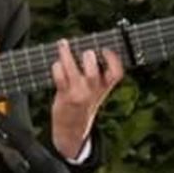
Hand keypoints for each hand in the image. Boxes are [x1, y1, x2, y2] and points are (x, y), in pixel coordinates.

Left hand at [48, 39, 122, 159]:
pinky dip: (56, 67)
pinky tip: (56, 63)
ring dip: (66, 54)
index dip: (113, 59)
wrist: (73, 128)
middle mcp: (93, 91)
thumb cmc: (83, 103)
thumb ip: (97, 75)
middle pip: (93, 73)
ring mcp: (78, 94)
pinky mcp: (64, 96)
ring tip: (63, 44)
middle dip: (88, 58)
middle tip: (84, 51)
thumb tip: (86, 47)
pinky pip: (59, 77)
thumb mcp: (96, 92)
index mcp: (104, 88)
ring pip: (73, 71)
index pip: (116, 73)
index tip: (105, 48)